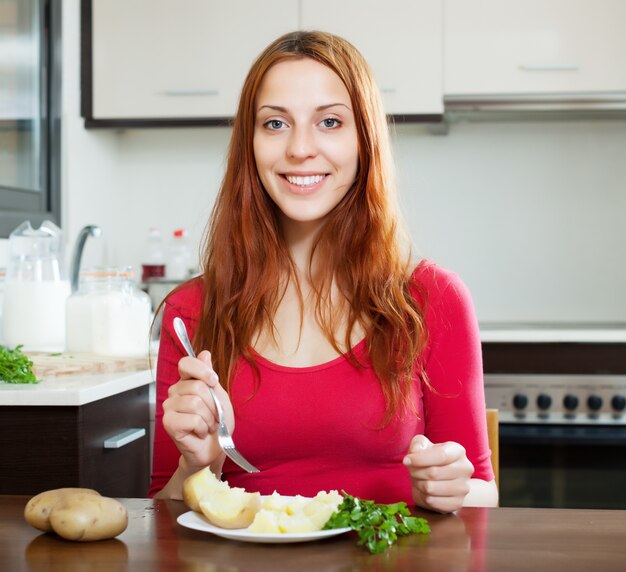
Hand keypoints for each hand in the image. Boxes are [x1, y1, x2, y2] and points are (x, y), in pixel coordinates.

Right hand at [162, 350, 234, 473]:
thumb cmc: (217, 422)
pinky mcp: (168, 423)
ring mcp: (169, 407)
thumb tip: (204, 353)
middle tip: (214, 415)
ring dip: (209, 418)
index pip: (186, 363)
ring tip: (208, 425)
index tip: (214, 381)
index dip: (201, 370)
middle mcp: (175, 392)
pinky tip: (200, 432)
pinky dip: (202, 427)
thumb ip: (210, 376)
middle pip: (197, 386)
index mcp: (187, 382)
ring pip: (195, 403)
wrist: (214, 448)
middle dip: (213, 404)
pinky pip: (192, 419)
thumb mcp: (220, 396)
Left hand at [403, 435, 473, 512]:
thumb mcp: (422, 445)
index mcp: (458, 451)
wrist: (437, 479)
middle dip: (416, 472)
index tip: (406, 461)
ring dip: (419, 484)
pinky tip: (425, 491)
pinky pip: (432, 502)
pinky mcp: (457, 503)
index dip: (420, 458)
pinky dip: (423, 497)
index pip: (441, 455)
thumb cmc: (429, 458)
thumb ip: (418, 443)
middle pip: (433, 472)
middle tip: (412, 471)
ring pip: (431, 488)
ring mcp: (463, 488)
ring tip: (420, 480)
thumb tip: (416, 451)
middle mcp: (465, 469)